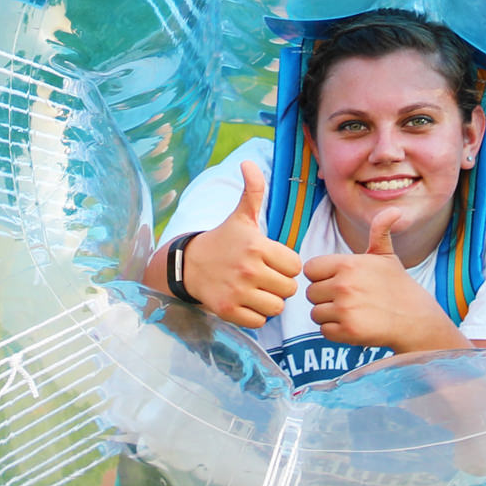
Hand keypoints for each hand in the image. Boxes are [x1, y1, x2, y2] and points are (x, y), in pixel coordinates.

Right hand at [182, 158, 300, 328]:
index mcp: (257, 246)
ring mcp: (238, 292)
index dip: (287, 266)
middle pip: (289, 289)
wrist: (189, 265)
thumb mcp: (240, 216)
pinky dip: (256, 316)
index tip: (273, 262)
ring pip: (277, 308)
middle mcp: (248, 270)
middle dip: (280, 285)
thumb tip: (248, 163)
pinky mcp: (228, 311)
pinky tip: (246, 302)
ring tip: (258, 291)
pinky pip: (259, 322)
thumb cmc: (223, 240)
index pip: (295, 266)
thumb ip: (253, 191)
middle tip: (266, 278)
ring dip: (270, 302)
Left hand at [301, 206, 467, 354]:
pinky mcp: (348, 330)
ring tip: (353, 312)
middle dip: (325, 297)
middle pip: (311, 293)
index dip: (321, 276)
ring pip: (315, 313)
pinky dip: (336, 332)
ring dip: (330, 315)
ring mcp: (345, 309)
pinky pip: (324, 331)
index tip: (338, 281)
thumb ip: (380, 231)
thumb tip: (395, 210)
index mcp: (347, 264)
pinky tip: (354, 325)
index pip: (310, 269)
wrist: (416, 318)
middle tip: (349, 299)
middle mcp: (343, 285)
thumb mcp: (387, 255)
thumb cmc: (398, 286)